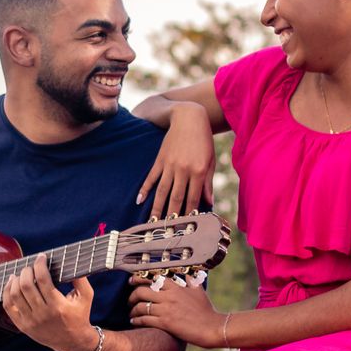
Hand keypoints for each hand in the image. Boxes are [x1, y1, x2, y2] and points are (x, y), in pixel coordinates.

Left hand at [1, 255, 96, 350]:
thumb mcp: (86, 297)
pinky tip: (11, 283)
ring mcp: (31, 321)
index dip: (39, 264)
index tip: (41, 257)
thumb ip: (80, 279)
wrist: (73, 342)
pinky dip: (7, 292)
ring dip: (15, 280)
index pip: (43, 279)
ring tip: (20, 273)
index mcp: (58, 306)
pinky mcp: (22, 326)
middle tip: (31, 266)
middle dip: (27, 270)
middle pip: (26, 285)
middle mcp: (43, 314)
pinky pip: (8, 307)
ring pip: (15, 295)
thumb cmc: (79, 316)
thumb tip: (71, 261)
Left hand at [129, 275, 222, 347]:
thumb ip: (191, 281)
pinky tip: (133, 322)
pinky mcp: (165, 323)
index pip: (152, 278)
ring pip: (141, 306)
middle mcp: (169, 296)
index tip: (131, 281)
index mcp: (176, 287)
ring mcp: (166, 309)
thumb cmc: (206, 310)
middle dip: (132, 295)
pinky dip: (136, 320)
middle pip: (142, 291)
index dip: (138, 278)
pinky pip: (145, 320)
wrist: (211, 327)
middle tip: (129, 300)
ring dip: (133, 310)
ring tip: (131, 313)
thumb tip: (187, 274)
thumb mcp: (198, 291)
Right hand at [136, 102, 215, 218]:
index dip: (189, 214)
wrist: (189, 118)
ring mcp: (170, 165)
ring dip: (156, 208)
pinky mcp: (160, 159)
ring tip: (151, 222)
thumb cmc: (203, 141)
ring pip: (162, 191)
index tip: (185, 228)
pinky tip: (139, 200)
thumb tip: (209, 202)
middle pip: (176, 198)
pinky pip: (151, 177)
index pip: (193, 198)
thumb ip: (208, 182)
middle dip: (171, 216)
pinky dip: (145, 189)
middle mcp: (183, 170)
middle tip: (166, 232)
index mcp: (199, 171)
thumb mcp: (210, 160)